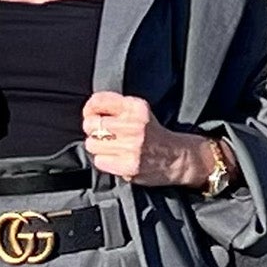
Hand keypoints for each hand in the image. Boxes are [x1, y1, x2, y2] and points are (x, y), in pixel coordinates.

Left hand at [82, 91, 213, 187]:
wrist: (177, 157)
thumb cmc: (154, 134)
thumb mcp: (141, 112)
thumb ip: (117, 107)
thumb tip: (88, 113)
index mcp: (137, 107)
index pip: (99, 100)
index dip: (89, 109)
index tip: (91, 115)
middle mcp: (134, 124)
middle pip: (90, 124)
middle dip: (93, 130)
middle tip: (103, 135)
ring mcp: (132, 146)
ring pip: (92, 144)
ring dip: (98, 147)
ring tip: (111, 148)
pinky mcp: (129, 166)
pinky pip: (100, 161)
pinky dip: (105, 161)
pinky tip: (116, 159)